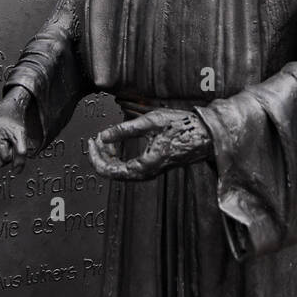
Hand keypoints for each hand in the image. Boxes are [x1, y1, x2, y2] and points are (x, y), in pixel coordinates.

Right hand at [0, 87, 38, 169]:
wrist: (7, 109)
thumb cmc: (14, 122)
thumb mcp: (22, 136)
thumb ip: (21, 154)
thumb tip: (16, 172)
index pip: (4, 159)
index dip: (12, 152)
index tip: (12, 141)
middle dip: (5, 154)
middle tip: (7, 141)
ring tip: (1, 140)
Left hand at [87, 108, 212, 180]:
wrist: (206, 135)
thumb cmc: (183, 128)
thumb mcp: (150, 122)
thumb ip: (124, 130)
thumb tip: (103, 135)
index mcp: (143, 167)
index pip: (108, 170)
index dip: (95, 155)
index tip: (91, 141)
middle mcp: (144, 173)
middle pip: (111, 171)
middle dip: (100, 154)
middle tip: (95, 137)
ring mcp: (148, 171)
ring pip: (119, 169)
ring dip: (109, 154)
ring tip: (104, 138)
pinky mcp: (152, 166)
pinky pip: (128, 166)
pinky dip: (118, 154)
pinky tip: (116, 142)